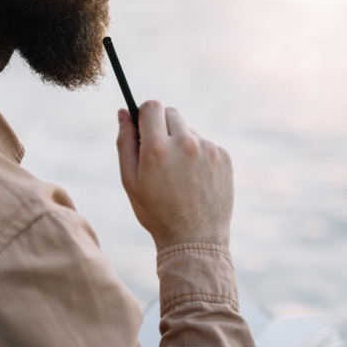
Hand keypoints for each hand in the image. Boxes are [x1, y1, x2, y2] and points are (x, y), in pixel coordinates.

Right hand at [115, 100, 232, 249]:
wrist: (195, 240)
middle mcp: (185, 143)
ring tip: (179, 174)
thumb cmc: (157, 212)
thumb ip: (125, 143)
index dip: (144, 114)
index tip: (143, 126)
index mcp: (158, 148)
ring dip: (181, 142)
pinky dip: (198, 155)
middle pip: (171, 113)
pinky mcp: (224, 157)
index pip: (152, 106)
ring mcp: (208, 149)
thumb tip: (123, 113)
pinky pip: (205, 144)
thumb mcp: (130, 181)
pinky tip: (195, 179)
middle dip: (162, 127)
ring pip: (189, 130)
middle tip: (159, 154)